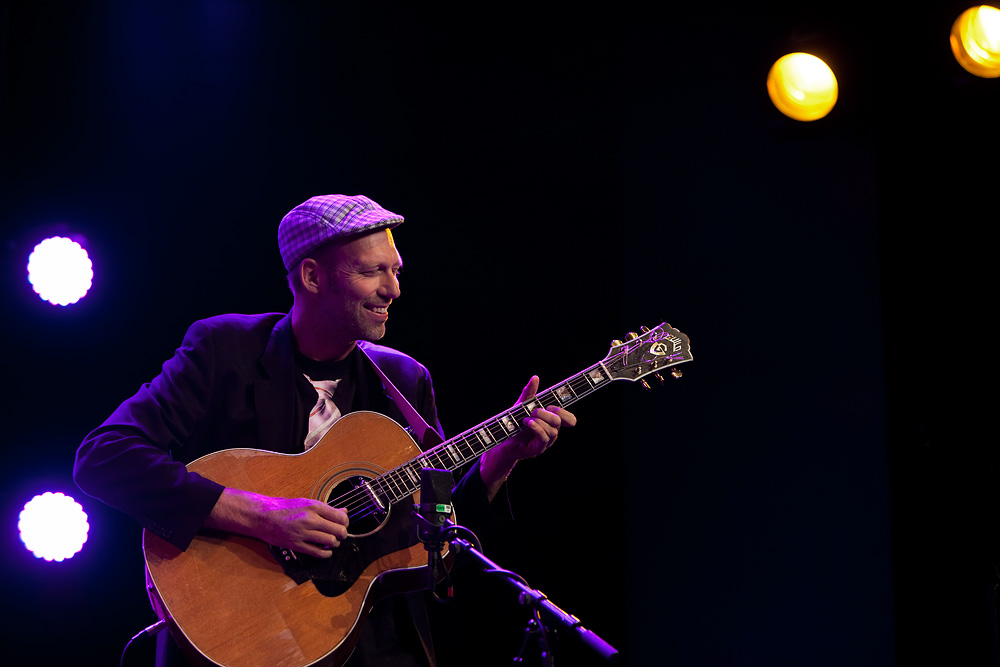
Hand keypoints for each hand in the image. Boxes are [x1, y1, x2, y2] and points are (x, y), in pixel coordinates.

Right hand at [206, 489, 348, 558]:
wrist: (263, 516)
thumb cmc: (285, 508)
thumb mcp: (306, 503)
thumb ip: (326, 509)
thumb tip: (343, 512)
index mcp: (313, 506)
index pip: (340, 516)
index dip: (345, 522)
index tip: (343, 524)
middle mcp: (309, 519)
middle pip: (338, 530)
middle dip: (342, 534)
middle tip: (340, 534)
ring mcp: (303, 533)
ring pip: (330, 542)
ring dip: (335, 543)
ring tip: (332, 542)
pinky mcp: (296, 545)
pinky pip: (318, 552)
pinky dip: (326, 554)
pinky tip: (326, 551)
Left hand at [480, 376, 576, 495]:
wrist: (501, 438)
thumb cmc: (513, 422)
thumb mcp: (521, 404)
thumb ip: (530, 392)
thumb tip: (535, 377)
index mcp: (552, 422)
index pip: (570, 419)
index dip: (564, 412)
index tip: (550, 406)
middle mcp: (552, 432)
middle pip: (559, 421)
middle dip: (546, 413)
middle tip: (533, 411)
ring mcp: (546, 441)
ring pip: (553, 430)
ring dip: (539, 421)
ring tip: (526, 419)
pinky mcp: (538, 449)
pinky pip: (544, 438)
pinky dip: (537, 428)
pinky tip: (529, 423)